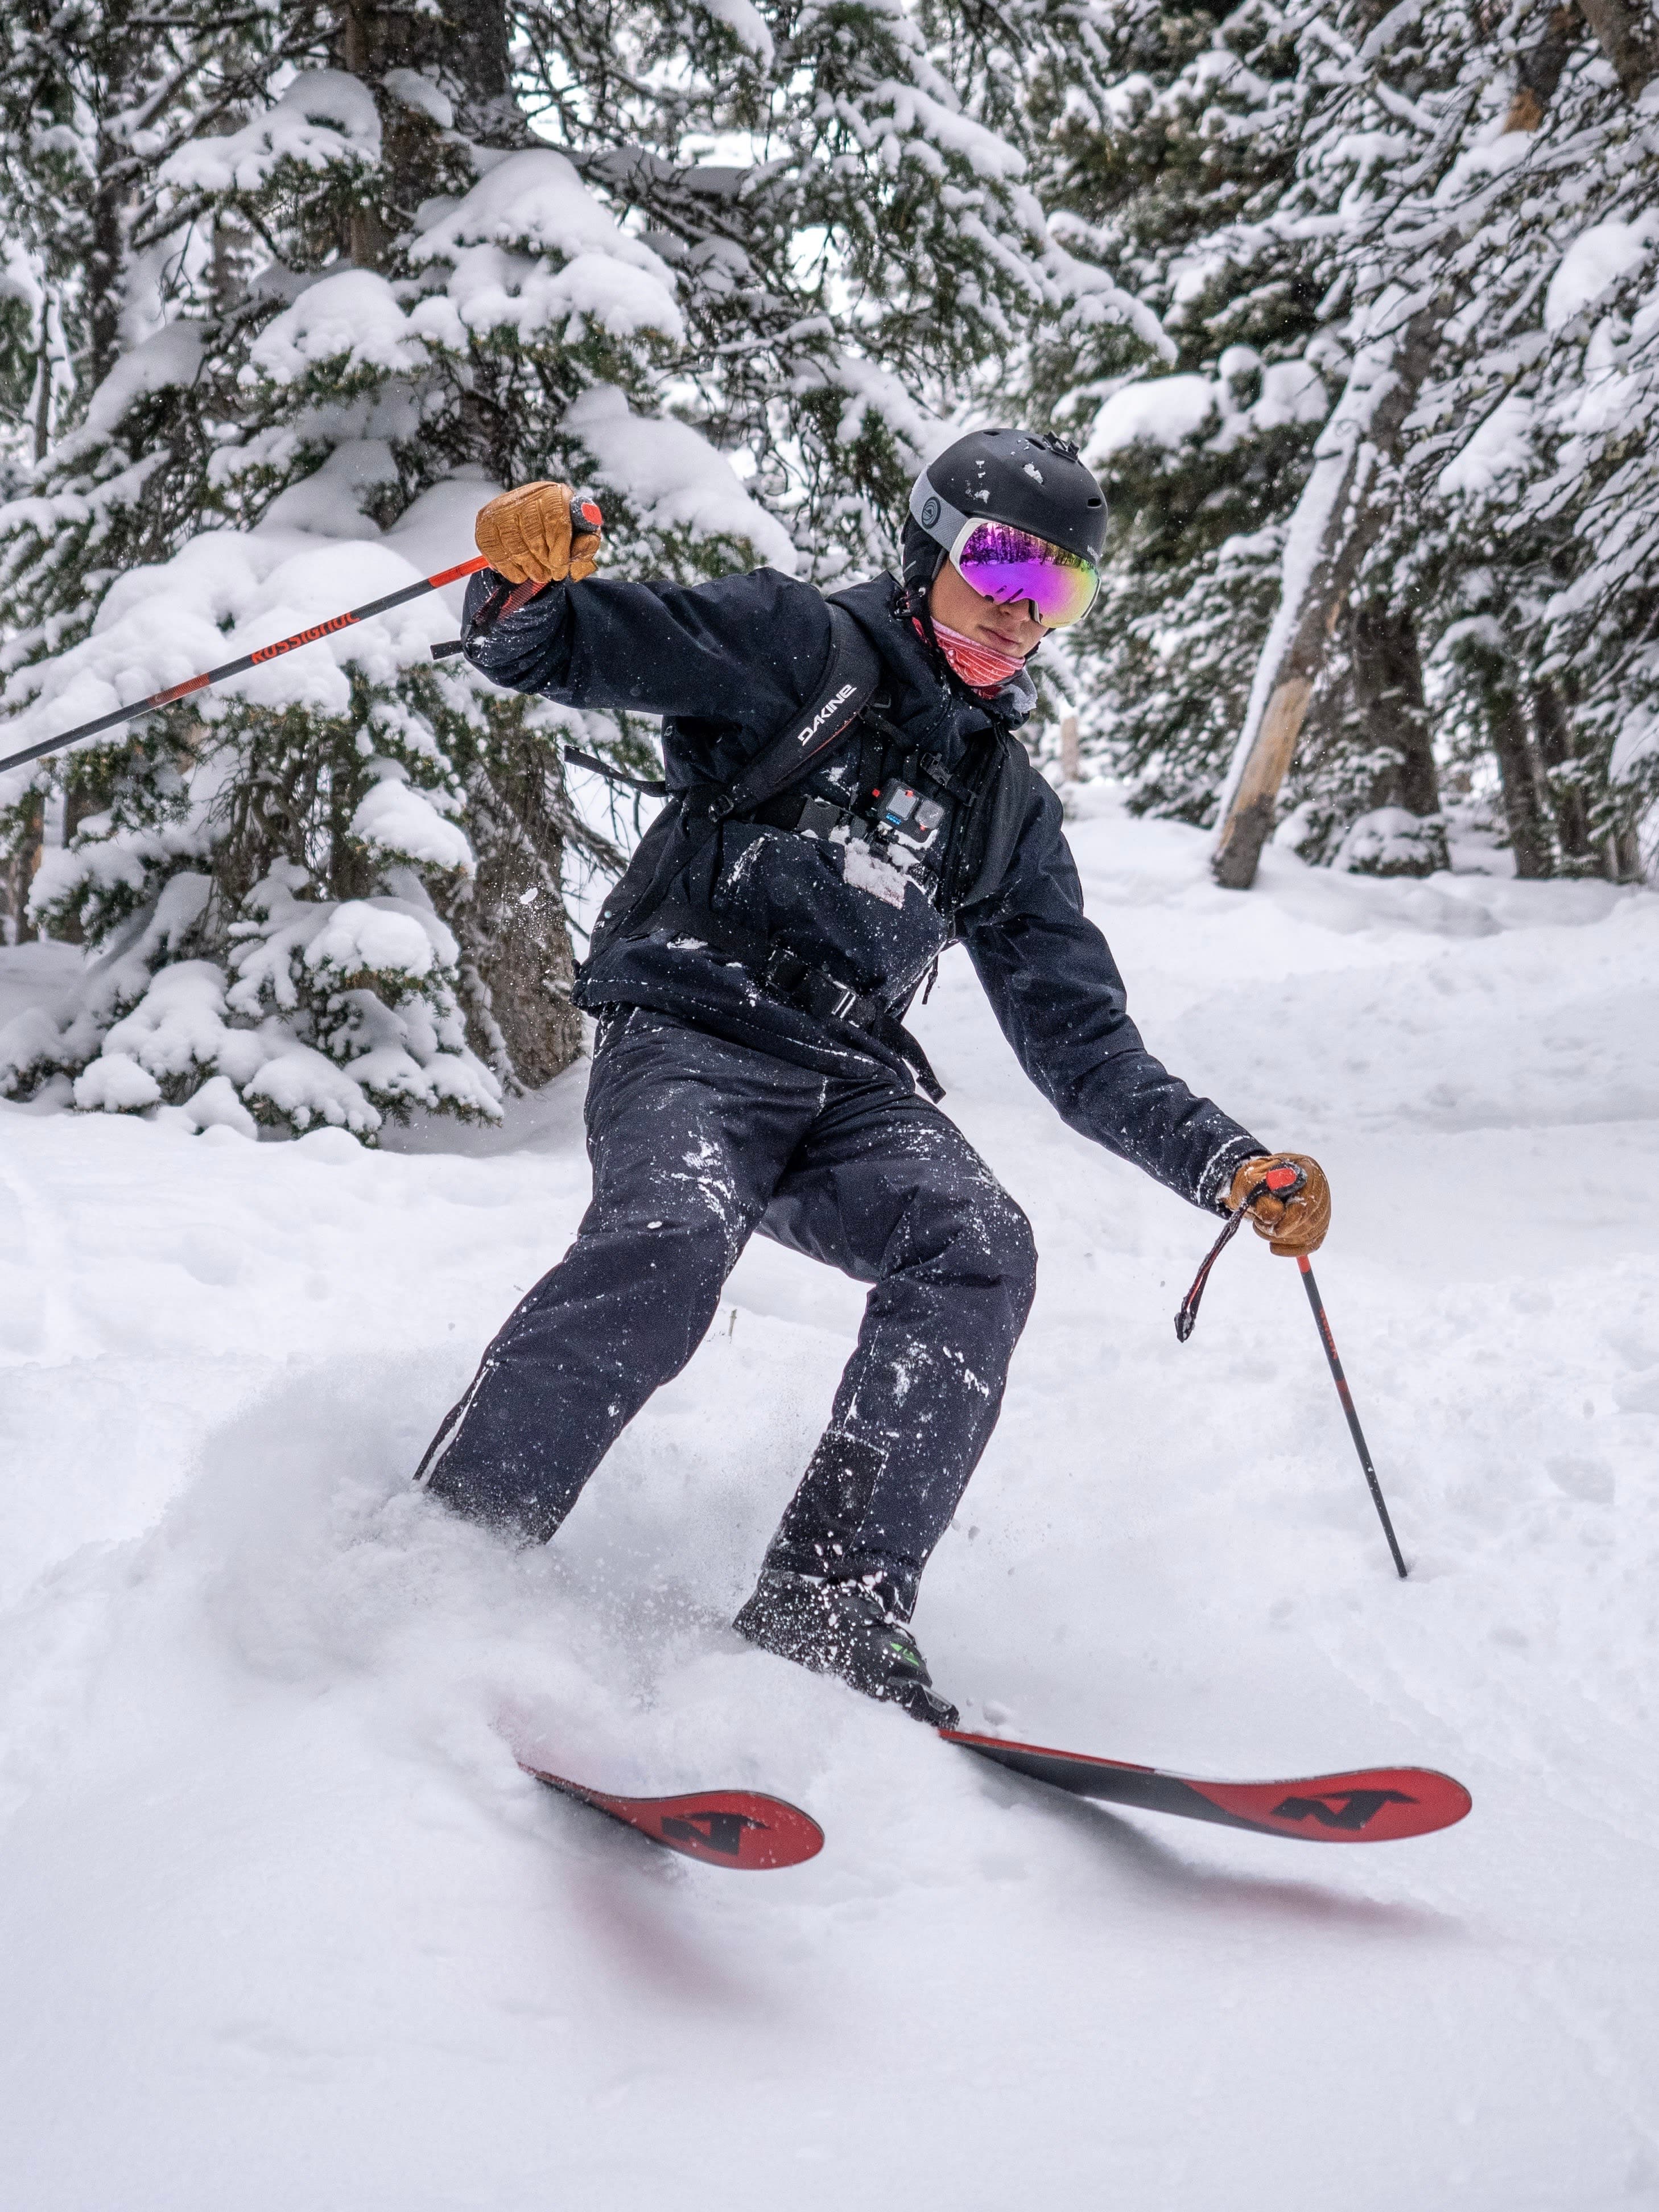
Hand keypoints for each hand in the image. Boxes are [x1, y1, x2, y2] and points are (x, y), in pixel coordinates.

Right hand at [474, 481, 601, 586]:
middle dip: (543, 562)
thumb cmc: (560, 530)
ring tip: (537, 575)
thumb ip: (586, 542)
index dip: (559, 548)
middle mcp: (526, 495)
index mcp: (553, 494)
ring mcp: (503, 508)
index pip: (555, 519)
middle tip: (549, 575)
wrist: (533, 521)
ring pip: (513, 545)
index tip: (560, 567)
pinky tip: (519, 572)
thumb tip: (584, 544)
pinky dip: (507, 568)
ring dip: (527, 567)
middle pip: (533, 535)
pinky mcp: (485, 521)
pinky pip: (494, 550)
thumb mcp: (580, 535)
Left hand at [1227, 1152, 1329, 1256]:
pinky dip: (1294, 1250)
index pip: (1308, 1200)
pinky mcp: (1317, 1223)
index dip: (1292, 1219)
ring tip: (1262, 1228)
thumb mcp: (1249, 1182)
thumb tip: (1275, 1216)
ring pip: (1312, 1233)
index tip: (1275, 1230)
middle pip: (1312, 1220)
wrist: (1254, 1182)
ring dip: (1284, 1239)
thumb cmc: (1252, 1180)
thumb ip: (1260, 1196)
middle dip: (1284, 1230)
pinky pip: (1313, 1243)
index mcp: (1305, 1169)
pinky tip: (1275, 1247)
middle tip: (1260, 1225)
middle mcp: (1319, 1187)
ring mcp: (1321, 1206)